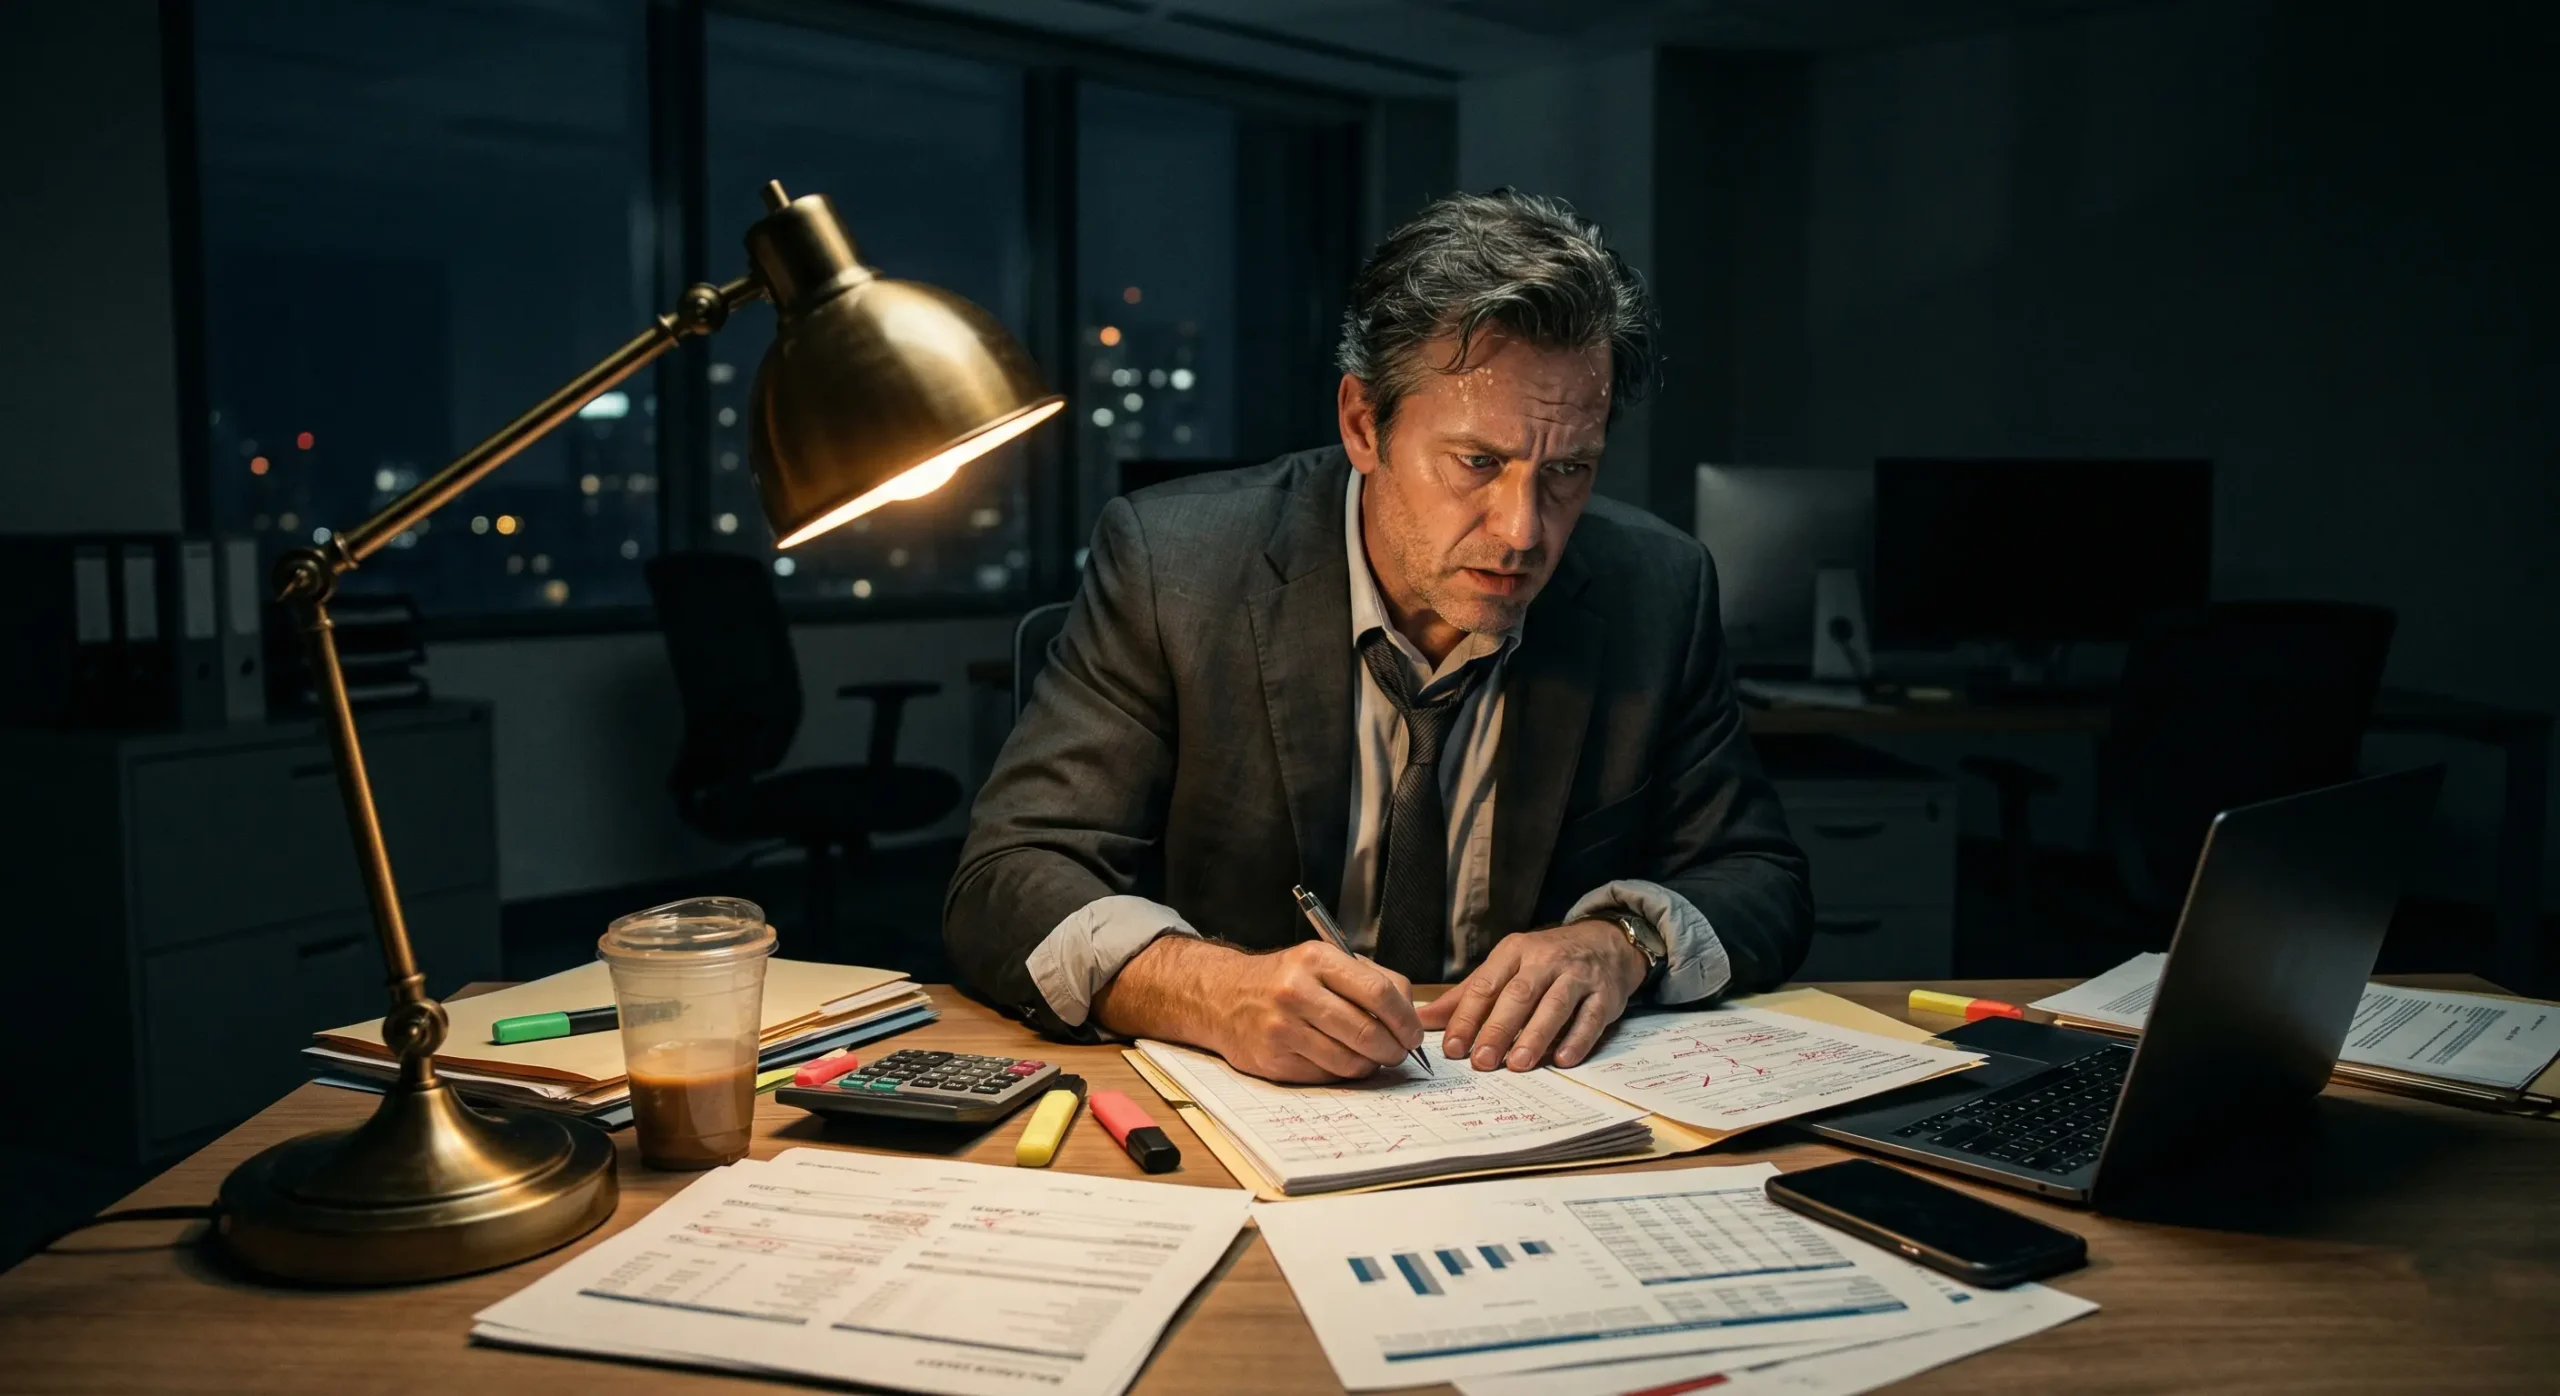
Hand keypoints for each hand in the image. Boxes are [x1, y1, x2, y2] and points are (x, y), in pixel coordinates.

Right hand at [1096, 935, 1424, 1083]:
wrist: (1222, 996)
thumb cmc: (1285, 979)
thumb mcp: (1324, 962)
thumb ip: (1372, 980)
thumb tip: (1412, 1015)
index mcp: (1315, 959)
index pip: (1378, 992)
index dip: (1405, 1019)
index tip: (1414, 1033)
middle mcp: (1296, 991)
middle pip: (1367, 1031)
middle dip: (1394, 1048)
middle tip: (1399, 1052)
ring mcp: (1282, 1028)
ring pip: (1349, 1060)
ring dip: (1371, 1065)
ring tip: (1372, 1057)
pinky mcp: (1273, 1060)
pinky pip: (1326, 1075)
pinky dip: (1343, 1073)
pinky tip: (1341, 1060)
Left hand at [1419, 920, 1645, 1070]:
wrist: (1606, 942)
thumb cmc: (1546, 961)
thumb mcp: (1506, 967)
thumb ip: (1467, 995)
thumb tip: (1424, 1019)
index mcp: (1514, 952)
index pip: (1485, 985)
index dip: (1467, 1017)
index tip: (1453, 1047)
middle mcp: (1546, 960)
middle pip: (1518, 995)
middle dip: (1498, 1029)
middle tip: (1482, 1061)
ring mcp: (1578, 975)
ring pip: (1554, 1005)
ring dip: (1535, 1036)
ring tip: (1518, 1064)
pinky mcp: (1605, 994)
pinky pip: (1590, 1018)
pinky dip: (1577, 1039)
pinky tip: (1562, 1060)